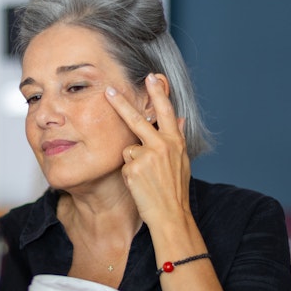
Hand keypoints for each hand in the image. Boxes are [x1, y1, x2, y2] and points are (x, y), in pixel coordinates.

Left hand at [105, 74, 191, 226]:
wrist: (171, 214)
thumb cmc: (175, 190)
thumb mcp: (182, 161)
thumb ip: (176, 138)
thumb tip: (180, 118)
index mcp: (175, 141)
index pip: (166, 111)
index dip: (158, 93)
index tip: (151, 76)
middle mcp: (162, 145)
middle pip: (137, 119)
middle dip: (121, 103)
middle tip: (109, 90)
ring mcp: (147, 155)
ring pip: (128, 149)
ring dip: (132, 162)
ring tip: (146, 178)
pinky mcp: (134, 167)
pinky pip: (124, 164)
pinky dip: (129, 175)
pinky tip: (140, 184)